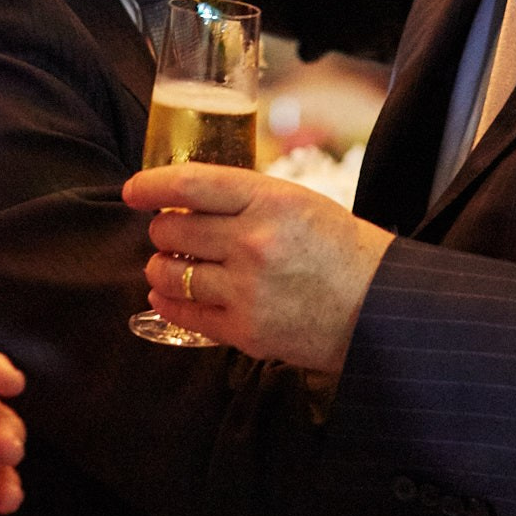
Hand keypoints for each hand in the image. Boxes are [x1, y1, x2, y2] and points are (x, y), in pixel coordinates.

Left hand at [124, 163, 393, 371]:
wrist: (381, 308)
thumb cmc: (342, 250)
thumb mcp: (299, 202)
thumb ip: (245, 199)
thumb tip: (184, 202)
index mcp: (270, 199)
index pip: (191, 184)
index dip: (152, 185)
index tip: (134, 190)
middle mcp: (254, 242)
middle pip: (172, 230)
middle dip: (163, 232)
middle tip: (171, 234)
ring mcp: (248, 289)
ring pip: (171, 273)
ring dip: (162, 268)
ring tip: (170, 266)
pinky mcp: (246, 331)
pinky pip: (184, 314)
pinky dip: (168, 302)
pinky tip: (169, 295)